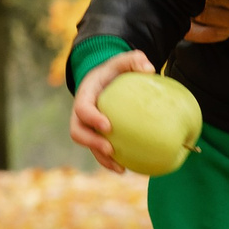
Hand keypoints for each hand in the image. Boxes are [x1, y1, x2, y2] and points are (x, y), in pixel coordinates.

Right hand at [69, 50, 157, 172]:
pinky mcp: (95, 135)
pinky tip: (127, 168)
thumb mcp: (123, 60)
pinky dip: (110, 161)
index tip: (108, 126)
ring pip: (88, 146)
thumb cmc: (115, 71)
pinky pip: (99, 151)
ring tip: (120, 168)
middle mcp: (80, 114)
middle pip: (78, 132)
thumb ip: (135, 60)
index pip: (82, 108)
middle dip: (92, 143)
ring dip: (101, 159)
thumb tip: (150, 70)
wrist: (103, 79)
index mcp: (85, 95)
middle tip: (110, 149)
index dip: (92, 119)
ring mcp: (86, 126)